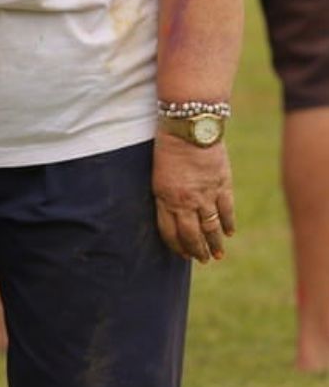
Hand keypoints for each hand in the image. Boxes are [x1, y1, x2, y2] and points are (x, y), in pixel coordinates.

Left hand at [152, 130, 235, 262]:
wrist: (189, 126)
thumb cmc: (168, 143)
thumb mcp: (158, 170)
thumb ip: (166, 191)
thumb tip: (172, 208)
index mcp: (164, 196)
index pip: (169, 231)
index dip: (176, 245)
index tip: (181, 253)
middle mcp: (184, 200)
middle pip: (191, 235)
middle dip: (196, 251)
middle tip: (201, 260)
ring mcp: (205, 195)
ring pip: (211, 228)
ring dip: (214, 244)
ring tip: (216, 255)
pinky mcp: (222, 186)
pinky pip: (227, 211)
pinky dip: (228, 224)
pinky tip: (229, 233)